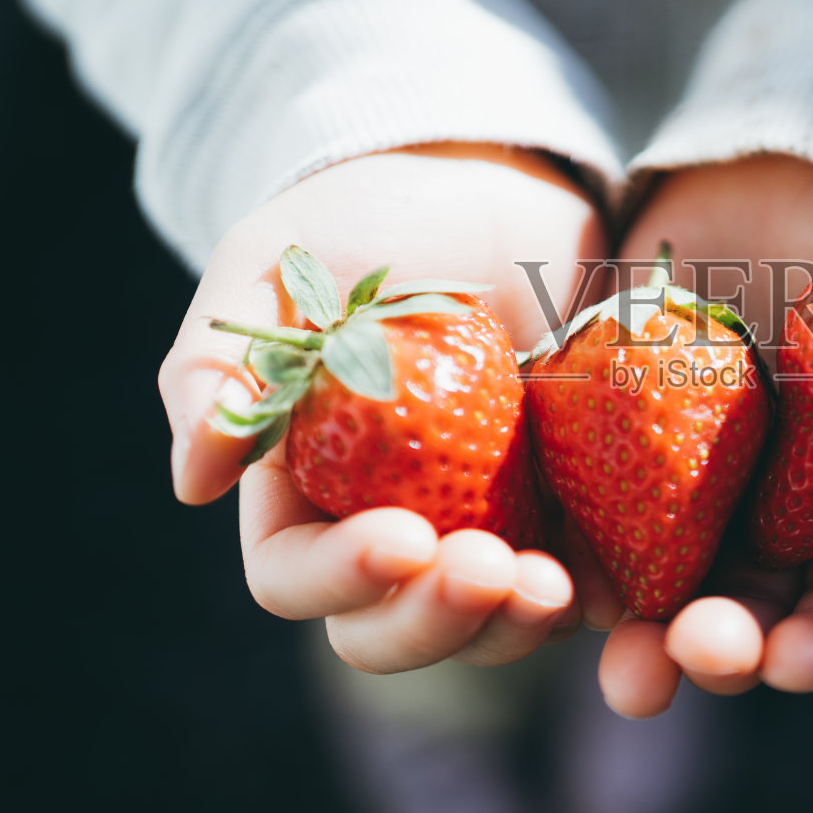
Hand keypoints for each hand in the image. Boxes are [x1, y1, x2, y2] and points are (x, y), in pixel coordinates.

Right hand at [158, 143, 610, 670]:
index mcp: (303, 488)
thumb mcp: (272, 265)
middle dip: (437, 624)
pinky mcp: (566, 506)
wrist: (490, 183)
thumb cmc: (362, 219)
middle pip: (391, 630)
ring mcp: (484, 522)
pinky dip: (600, 596)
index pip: (296, 575)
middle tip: (491, 574)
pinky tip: (618, 586)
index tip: (402, 539)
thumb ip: (218, 364)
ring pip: (488, 626)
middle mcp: (392, 524)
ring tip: (557, 587)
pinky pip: (583, 578)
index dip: (340, 579)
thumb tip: (194, 482)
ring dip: (518, 627)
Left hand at [597, 155, 812, 715]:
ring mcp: (677, 475)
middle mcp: (756, 510)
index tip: (792, 664)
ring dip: (633, 632)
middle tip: (691, 658)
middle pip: (739, 611)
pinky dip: (565, 541)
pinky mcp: (604, 432)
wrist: (779, 167)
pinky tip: (550, 569)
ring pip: (651, 580)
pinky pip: (577, 499)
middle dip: (718, 650)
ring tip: (612, 657)